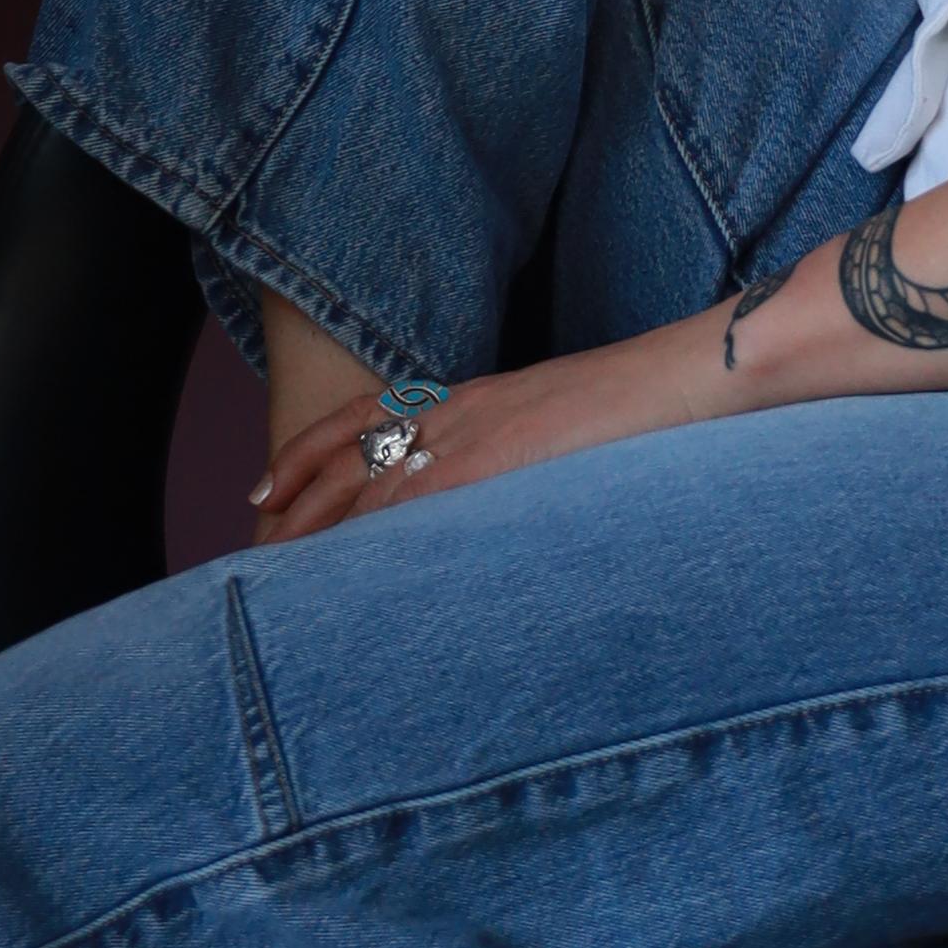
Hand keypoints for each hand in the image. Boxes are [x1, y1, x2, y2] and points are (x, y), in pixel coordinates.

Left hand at [252, 322, 722, 541]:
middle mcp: (462, 410)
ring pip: (369, 482)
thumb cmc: (653, 409)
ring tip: (274, 570)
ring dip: (319, 529)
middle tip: (252, 539)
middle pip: (348, 452)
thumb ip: (526, 459)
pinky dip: (372, 537)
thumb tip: (511, 498)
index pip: (366, 417)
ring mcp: (478, 434)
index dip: (307, 452)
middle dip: (294, 499)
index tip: (266, 487)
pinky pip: (414, 500)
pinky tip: (342, 573)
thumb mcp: (569, 432)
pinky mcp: (497, 462)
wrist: (696, 374)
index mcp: (477, 397)